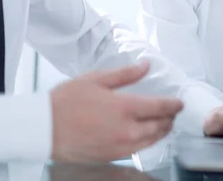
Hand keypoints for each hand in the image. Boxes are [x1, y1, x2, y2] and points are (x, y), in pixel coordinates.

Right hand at [50, 61, 182, 161]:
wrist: (42, 129)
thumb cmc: (65, 102)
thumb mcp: (96, 80)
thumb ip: (125, 74)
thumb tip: (145, 65)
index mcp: (124, 108)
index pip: (160, 107)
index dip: (174, 105)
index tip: (180, 103)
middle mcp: (126, 130)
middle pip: (160, 126)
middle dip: (170, 119)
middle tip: (173, 112)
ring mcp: (119, 146)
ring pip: (151, 141)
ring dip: (161, 132)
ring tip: (163, 123)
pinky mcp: (111, 157)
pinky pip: (137, 149)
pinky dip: (146, 141)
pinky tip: (143, 135)